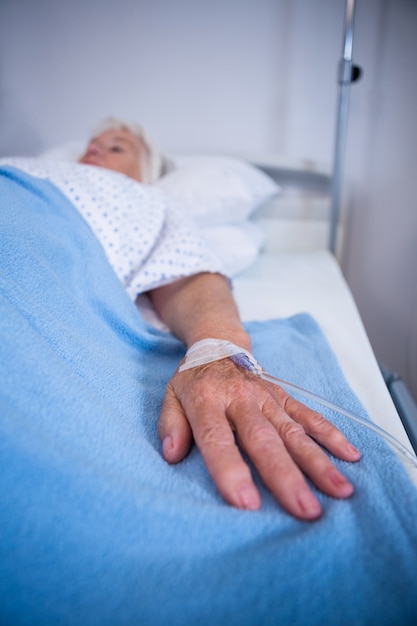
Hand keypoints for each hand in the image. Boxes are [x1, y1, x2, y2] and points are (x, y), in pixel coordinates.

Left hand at [158, 357, 360, 520]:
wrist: (218, 343)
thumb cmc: (193, 379)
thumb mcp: (170, 397)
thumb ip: (171, 425)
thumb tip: (172, 454)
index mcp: (207, 400)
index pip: (217, 439)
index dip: (231, 471)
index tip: (247, 503)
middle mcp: (241, 398)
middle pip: (264, 440)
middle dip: (286, 476)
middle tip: (306, 510)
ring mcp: (267, 397)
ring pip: (294, 431)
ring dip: (318, 462)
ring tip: (340, 490)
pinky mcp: (284, 396)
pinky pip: (309, 415)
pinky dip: (330, 434)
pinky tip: (350, 455)